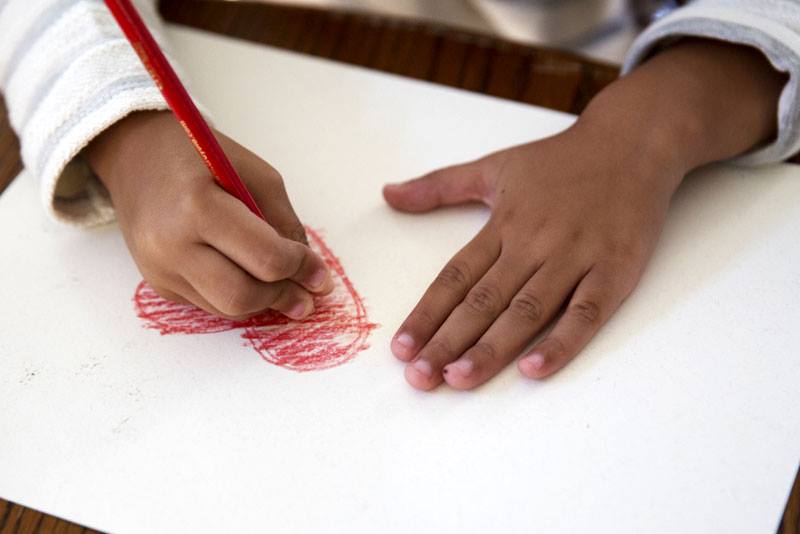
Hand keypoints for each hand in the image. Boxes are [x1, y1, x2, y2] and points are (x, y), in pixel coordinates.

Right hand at [85, 111, 332, 319]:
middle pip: (243, 296)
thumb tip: (309, 270)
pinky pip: (209, 304)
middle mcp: (171, 245)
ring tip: (283, 286)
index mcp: (198, 207)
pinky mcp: (157, 284)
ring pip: (227, 309)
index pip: (265, 259)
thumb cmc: (202, 159)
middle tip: (307, 296)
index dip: (302, 270)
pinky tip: (246, 276)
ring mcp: (159, 269)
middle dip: (283, 297)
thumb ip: (284, 222)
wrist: (137, 156)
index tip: (322, 276)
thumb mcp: (255, 174)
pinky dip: (236, 296)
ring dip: (262, 301)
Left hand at [385, 39, 784, 389]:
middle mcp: (533, 244)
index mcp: (503, 224)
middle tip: (419, 378)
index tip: (401, 348)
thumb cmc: (561, 159)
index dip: (426, 314)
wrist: (633, 141)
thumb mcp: (494, 166)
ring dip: (492, 348)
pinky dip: (561, 342)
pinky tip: (533, 371)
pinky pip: (586, 313)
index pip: (455, 278)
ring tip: (459, 380)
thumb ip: (439, 186)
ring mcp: (575, 258)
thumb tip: (388, 193)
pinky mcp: (614, 270)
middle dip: (447, 342)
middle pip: (483, 301)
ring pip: (527, 311)